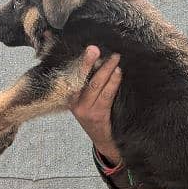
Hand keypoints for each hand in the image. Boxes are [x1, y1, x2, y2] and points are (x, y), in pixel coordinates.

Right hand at [69, 46, 121, 165]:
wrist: (103, 139)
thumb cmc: (96, 114)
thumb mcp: (87, 100)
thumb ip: (88, 82)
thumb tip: (98, 58)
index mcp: (69, 96)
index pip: (72, 75)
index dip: (78, 62)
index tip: (85, 49)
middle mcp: (74, 103)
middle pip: (81, 78)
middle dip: (88, 61)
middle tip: (95, 48)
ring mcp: (85, 110)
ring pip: (95, 85)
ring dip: (106, 69)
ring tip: (114, 58)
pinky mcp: (97, 115)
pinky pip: (106, 95)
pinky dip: (113, 82)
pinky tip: (118, 73)